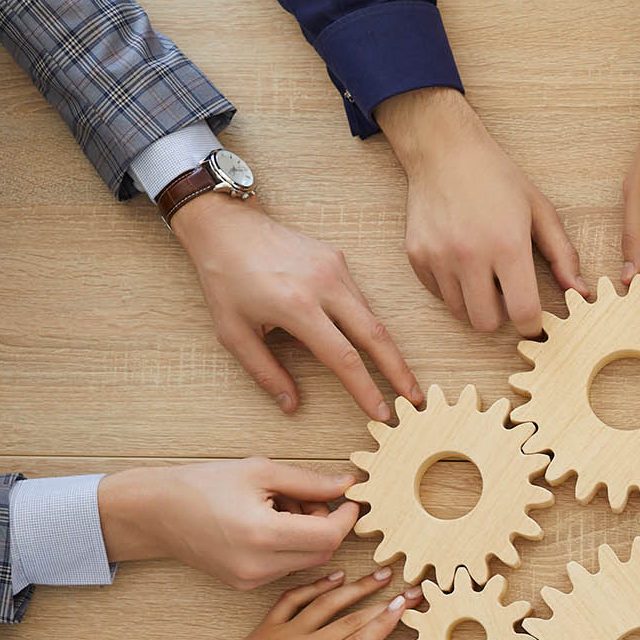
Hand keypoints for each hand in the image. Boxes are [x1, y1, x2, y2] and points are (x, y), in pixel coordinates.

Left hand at [89, 569, 426, 639]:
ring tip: (381, 573)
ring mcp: (282, 634)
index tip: (407, 605)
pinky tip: (334, 576)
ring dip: (356, 586)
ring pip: (326, 602)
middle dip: (383, 601)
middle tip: (412, 588)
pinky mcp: (266, 629)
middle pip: (350, 619)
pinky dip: (315, 585)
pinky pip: (294, 600)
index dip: (386, 622)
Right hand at [97, 457, 360, 589]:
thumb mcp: (260, 471)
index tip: (349, 499)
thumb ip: (309, 481)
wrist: (156, 512)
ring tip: (281, 506)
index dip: (346, 517)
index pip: (329, 536)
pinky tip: (267, 523)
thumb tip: (348, 485)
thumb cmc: (203, 485)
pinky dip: (289, 546)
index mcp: (262, 534)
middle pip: (323, 552)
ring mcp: (250, 580)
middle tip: (308, 496)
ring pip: (306, 561)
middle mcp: (258, 565)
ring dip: (308, 535)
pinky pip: (285, 567)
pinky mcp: (244, 585)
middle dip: (326, 524)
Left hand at [169, 192, 419, 418]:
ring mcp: (335, 268)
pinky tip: (351, 337)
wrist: (227, 226)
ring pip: (370, 316)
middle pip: (376, 335)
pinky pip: (357, 299)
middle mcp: (324, 285)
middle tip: (414, 398)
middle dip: (399, 371)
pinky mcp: (337, 259)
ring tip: (390, 376)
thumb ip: (265, 373)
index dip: (366, 390)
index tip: (382, 413)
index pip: (344, 358)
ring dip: (382, 349)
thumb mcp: (233, 334)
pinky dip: (360, 324)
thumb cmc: (225, 280)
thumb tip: (291, 405)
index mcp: (298, 307)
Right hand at [377, 88, 587, 336]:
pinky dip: (453, 288)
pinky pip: (439, 295)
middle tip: (506, 292)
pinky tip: (461, 262)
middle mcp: (470, 255)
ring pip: (460, 313)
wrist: (444, 151)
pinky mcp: (417, 257)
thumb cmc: (497, 178)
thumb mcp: (539, 210)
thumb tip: (580, 292)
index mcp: (507, 245)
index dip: (532, 324)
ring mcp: (439, 257)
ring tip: (484, 274)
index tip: (533, 319)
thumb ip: (562, 254)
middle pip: (487, 323)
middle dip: (501, 315)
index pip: (522, 312)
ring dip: (476, 303)